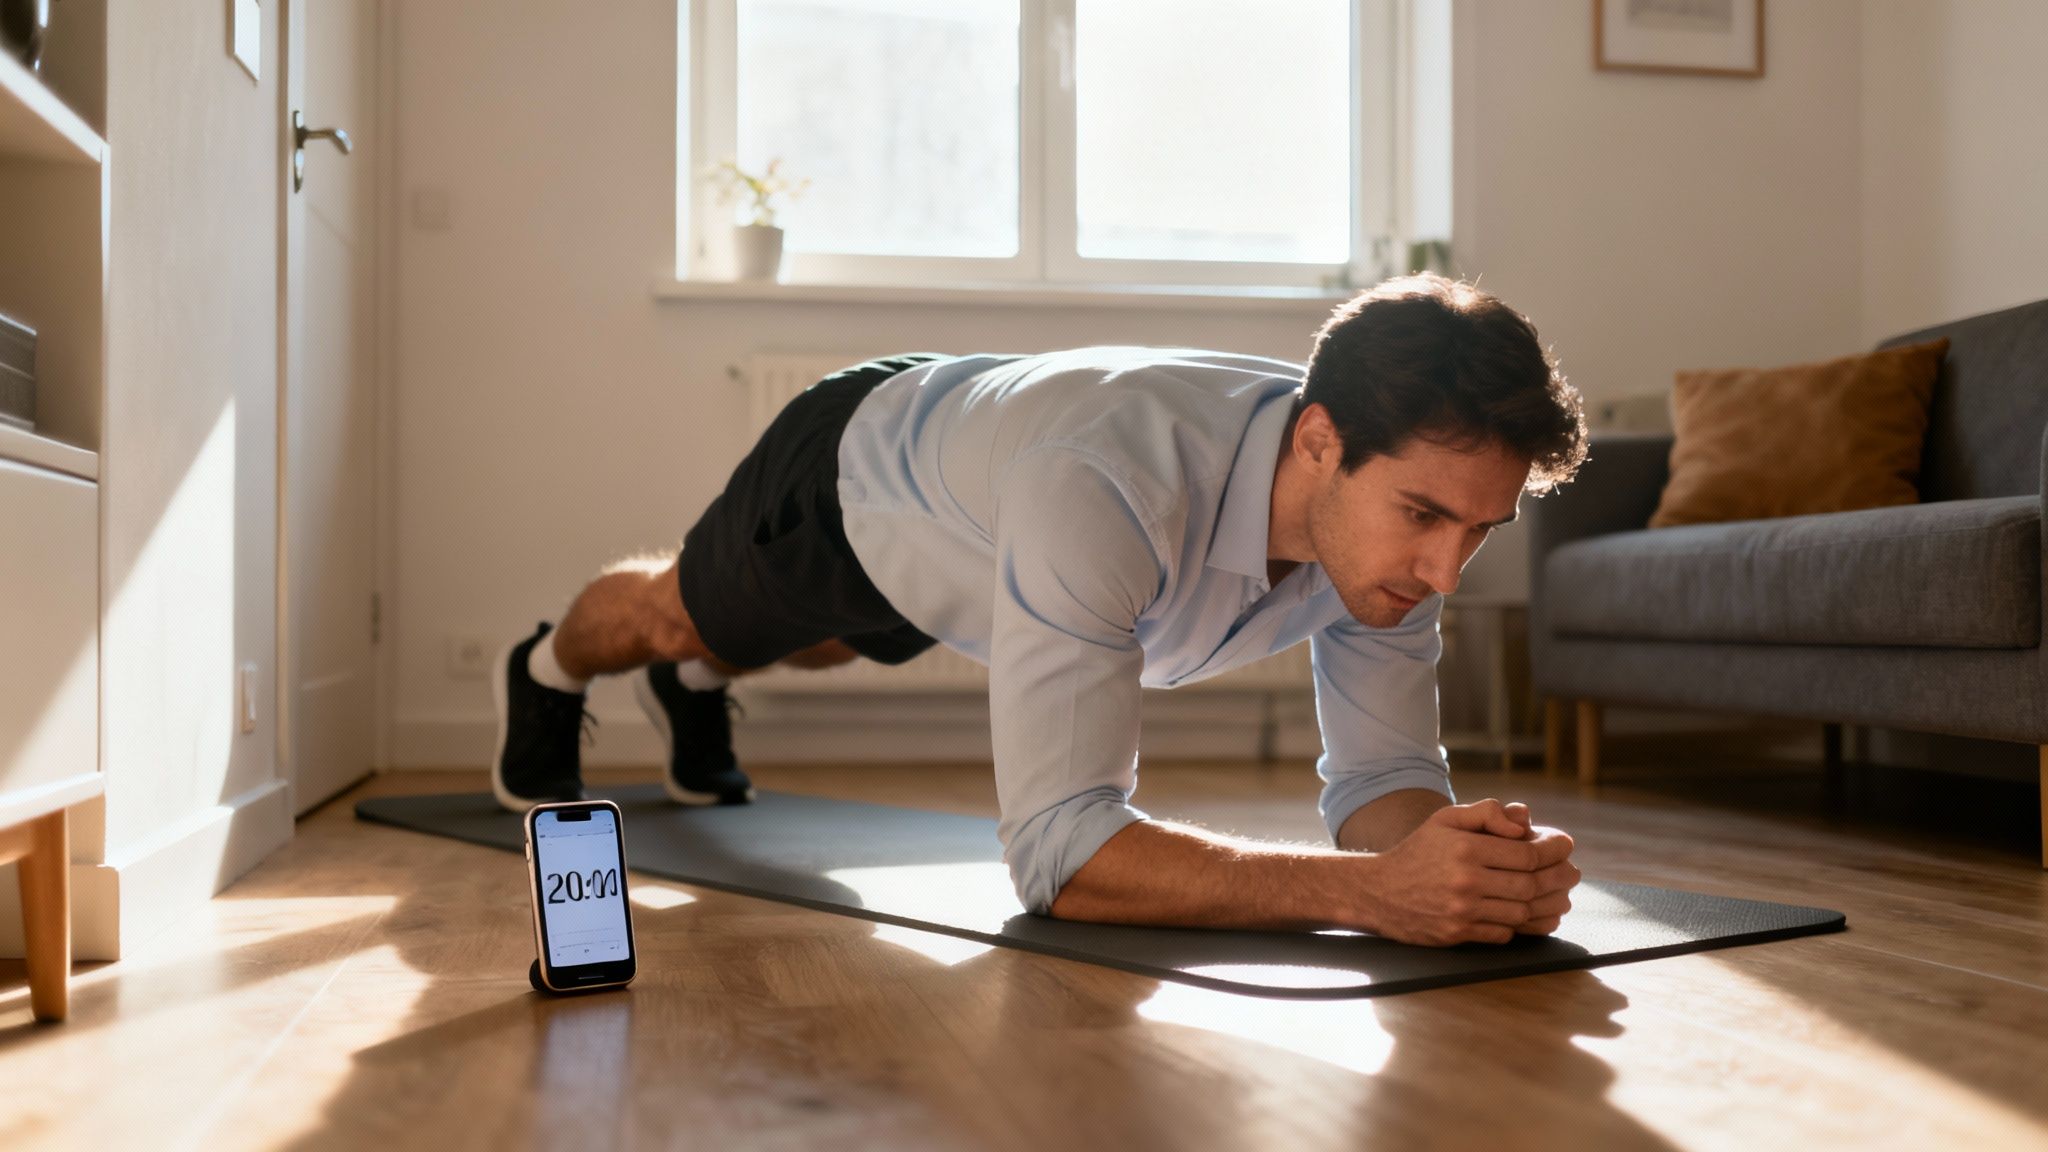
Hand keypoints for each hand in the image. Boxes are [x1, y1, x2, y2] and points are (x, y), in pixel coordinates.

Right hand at [1361, 799, 1579, 945]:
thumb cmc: (1419, 851)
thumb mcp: (1446, 820)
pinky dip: (1520, 925)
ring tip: (1560, 895)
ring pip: (1520, 912)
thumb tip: (1524, 820)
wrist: (1377, 891)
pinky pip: (1503, 933)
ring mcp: (1461, 911)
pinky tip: (1531, 914)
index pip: (1525, 853)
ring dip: (1546, 904)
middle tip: (1573, 873)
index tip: (1566, 846)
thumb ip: (1487, 813)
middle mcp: (1464, 880)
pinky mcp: (1457, 934)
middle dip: (1558, 878)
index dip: (1553, 850)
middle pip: (1529, 885)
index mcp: (1465, 848)